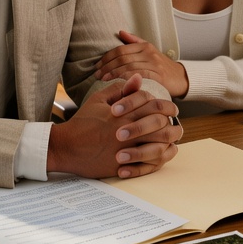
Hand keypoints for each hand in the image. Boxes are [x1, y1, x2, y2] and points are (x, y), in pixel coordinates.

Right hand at [47, 74, 182, 178]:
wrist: (66, 147)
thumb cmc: (82, 122)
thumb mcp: (99, 100)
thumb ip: (120, 89)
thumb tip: (138, 77)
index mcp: (124, 114)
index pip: (155, 106)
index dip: (167, 106)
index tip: (172, 109)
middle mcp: (128, 131)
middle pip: (162, 126)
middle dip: (173, 124)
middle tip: (176, 125)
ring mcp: (126, 150)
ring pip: (159, 145)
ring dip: (170, 141)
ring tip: (172, 139)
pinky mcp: (123, 166)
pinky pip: (149, 164)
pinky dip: (160, 158)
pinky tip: (164, 153)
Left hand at [96, 31, 189, 97]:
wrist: (181, 78)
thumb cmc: (162, 66)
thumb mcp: (149, 51)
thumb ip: (135, 42)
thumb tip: (120, 32)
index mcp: (145, 46)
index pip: (120, 49)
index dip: (106, 58)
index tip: (97, 66)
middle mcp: (149, 53)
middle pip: (122, 58)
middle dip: (107, 66)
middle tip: (96, 75)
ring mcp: (154, 64)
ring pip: (128, 67)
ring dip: (113, 74)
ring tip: (103, 80)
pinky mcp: (158, 76)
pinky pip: (139, 76)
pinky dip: (126, 79)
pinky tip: (118, 83)